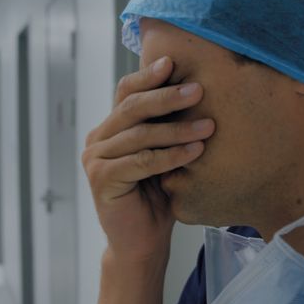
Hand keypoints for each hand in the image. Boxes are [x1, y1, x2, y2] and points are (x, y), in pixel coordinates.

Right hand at [82, 56, 214, 262]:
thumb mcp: (162, 154)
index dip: (147, 76)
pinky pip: (141, 161)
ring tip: (209, 126)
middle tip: (198, 90)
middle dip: (167, 97)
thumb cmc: (157, 196)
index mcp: (110, 128)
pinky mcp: (101, 179)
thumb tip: (193, 87)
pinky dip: (170, 156)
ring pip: (139, 135)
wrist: (143, 242)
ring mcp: (95, 159)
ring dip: (177, 130)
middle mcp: (97, 139)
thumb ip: (164, 127)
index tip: (173, 62)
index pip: (126, 92)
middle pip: (131, 108)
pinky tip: (195, 151)